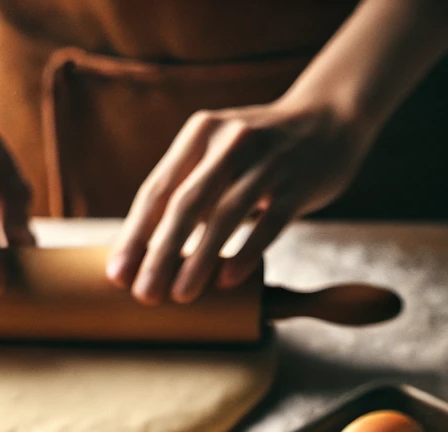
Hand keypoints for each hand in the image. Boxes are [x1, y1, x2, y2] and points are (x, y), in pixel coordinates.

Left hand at [106, 100, 366, 304]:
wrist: (330, 119)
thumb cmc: (261, 150)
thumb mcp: (219, 151)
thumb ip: (189, 188)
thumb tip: (148, 250)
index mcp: (199, 133)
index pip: (158, 190)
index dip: (135, 235)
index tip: (117, 275)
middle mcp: (229, 141)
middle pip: (185, 204)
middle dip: (160, 254)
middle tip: (144, 294)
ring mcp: (266, 162)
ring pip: (224, 216)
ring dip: (199, 260)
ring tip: (181, 296)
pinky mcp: (297, 184)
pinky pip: (269, 223)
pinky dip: (245, 253)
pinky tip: (227, 281)